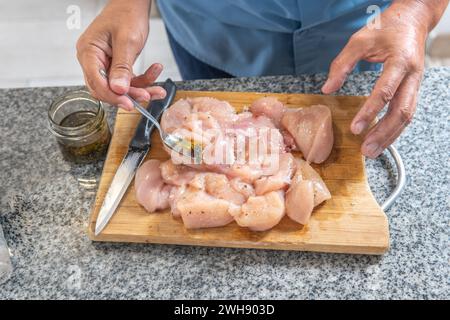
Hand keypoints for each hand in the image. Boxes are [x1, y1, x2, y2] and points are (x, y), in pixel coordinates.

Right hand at [76, 0, 165, 110]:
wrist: (133, 3)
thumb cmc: (126, 14)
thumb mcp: (127, 40)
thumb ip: (122, 66)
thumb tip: (118, 89)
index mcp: (88, 52)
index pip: (96, 82)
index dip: (113, 96)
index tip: (129, 103)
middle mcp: (92, 60)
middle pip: (107, 88)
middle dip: (129, 95)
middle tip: (147, 96)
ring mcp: (104, 63)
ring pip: (120, 87)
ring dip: (140, 89)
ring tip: (158, 89)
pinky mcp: (115, 65)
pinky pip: (128, 80)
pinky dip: (143, 80)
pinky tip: (155, 71)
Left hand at [322, 0, 447, 157]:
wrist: (413, 18)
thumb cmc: (387, 27)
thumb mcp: (359, 40)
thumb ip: (342, 64)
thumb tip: (327, 89)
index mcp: (400, 61)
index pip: (384, 92)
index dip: (369, 112)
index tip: (355, 128)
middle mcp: (412, 75)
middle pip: (401, 111)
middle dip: (383, 133)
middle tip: (366, 150)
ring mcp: (416, 83)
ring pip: (407, 116)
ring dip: (390, 137)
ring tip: (372, 151)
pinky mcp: (413, 89)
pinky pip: (406, 113)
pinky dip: (394, 129)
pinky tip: (381, 140)